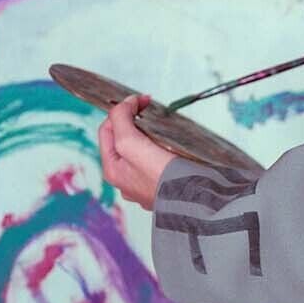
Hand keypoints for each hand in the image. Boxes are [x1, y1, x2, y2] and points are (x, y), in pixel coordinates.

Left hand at [98, 94, 175, 209]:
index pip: (108, 129)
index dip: (122, 110)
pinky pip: (159, 160)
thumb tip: (124, 104)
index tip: (142, 100)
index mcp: (113, 170)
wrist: (195, 202)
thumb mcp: (130, 144)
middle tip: (152, 110)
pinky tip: (173, 145)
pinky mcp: (165, 184)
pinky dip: (163, 147)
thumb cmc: (162, 177)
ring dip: (150, 133)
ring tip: (164, 126)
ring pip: (141, 149)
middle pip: (123, 139)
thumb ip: (121, 121)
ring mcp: (145, 184)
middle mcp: (126, 179)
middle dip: (135, 121)